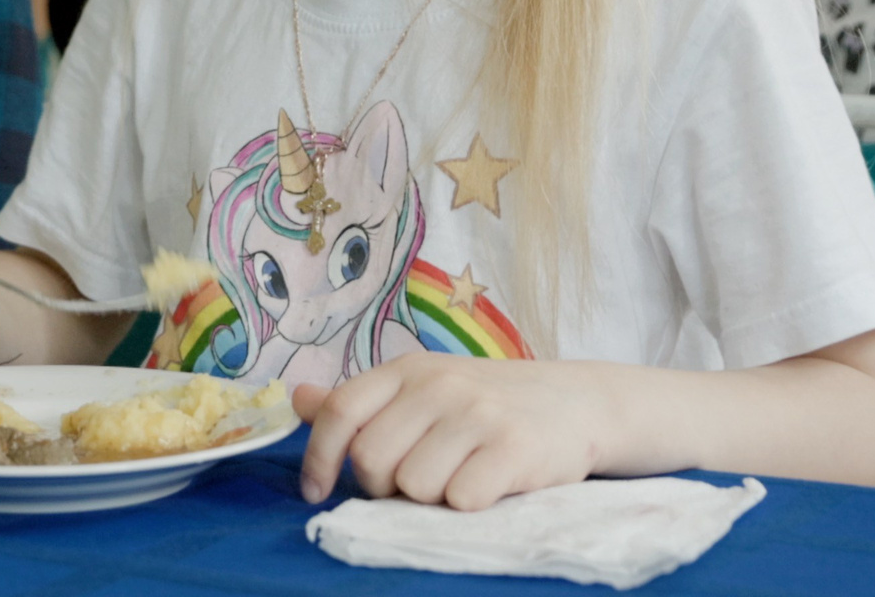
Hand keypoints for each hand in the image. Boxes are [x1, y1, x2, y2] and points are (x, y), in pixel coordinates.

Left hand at [295, 353, 612, 509]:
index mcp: (408, 369)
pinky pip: (461, 499)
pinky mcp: (515, 449)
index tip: (316, 492)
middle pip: (372, 460)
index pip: (341, 412)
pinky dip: (468, 504)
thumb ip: (360, 401)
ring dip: (430, 498)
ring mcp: (478, 414)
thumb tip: (297, 399)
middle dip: (384, 486)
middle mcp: (440, 384)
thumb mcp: (422, 389)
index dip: (318, 458)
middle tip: (415, 480)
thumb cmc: (487, 402)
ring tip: (457, 476)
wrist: (577, 402)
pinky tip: (487, 484)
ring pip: (414, 487)